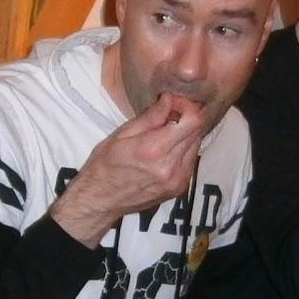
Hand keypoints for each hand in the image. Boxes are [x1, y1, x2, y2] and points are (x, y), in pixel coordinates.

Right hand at [51, 93, 204, 243]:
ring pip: (197, 145)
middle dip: (187, 117)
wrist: (101, 200)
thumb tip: (170, 98)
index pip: (192, 121)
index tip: (173, 103)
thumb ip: (150, 116)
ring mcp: (178, 179)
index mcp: (154, 149)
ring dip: (186, 134)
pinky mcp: (180, 188)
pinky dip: (183, 150)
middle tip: (169, 114)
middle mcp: (171, 166)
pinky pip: (191, 160)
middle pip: (197, 132)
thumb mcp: (122, 134)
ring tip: (166, 133)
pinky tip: (167, 150)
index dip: (187, 106)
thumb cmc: (105, 165)